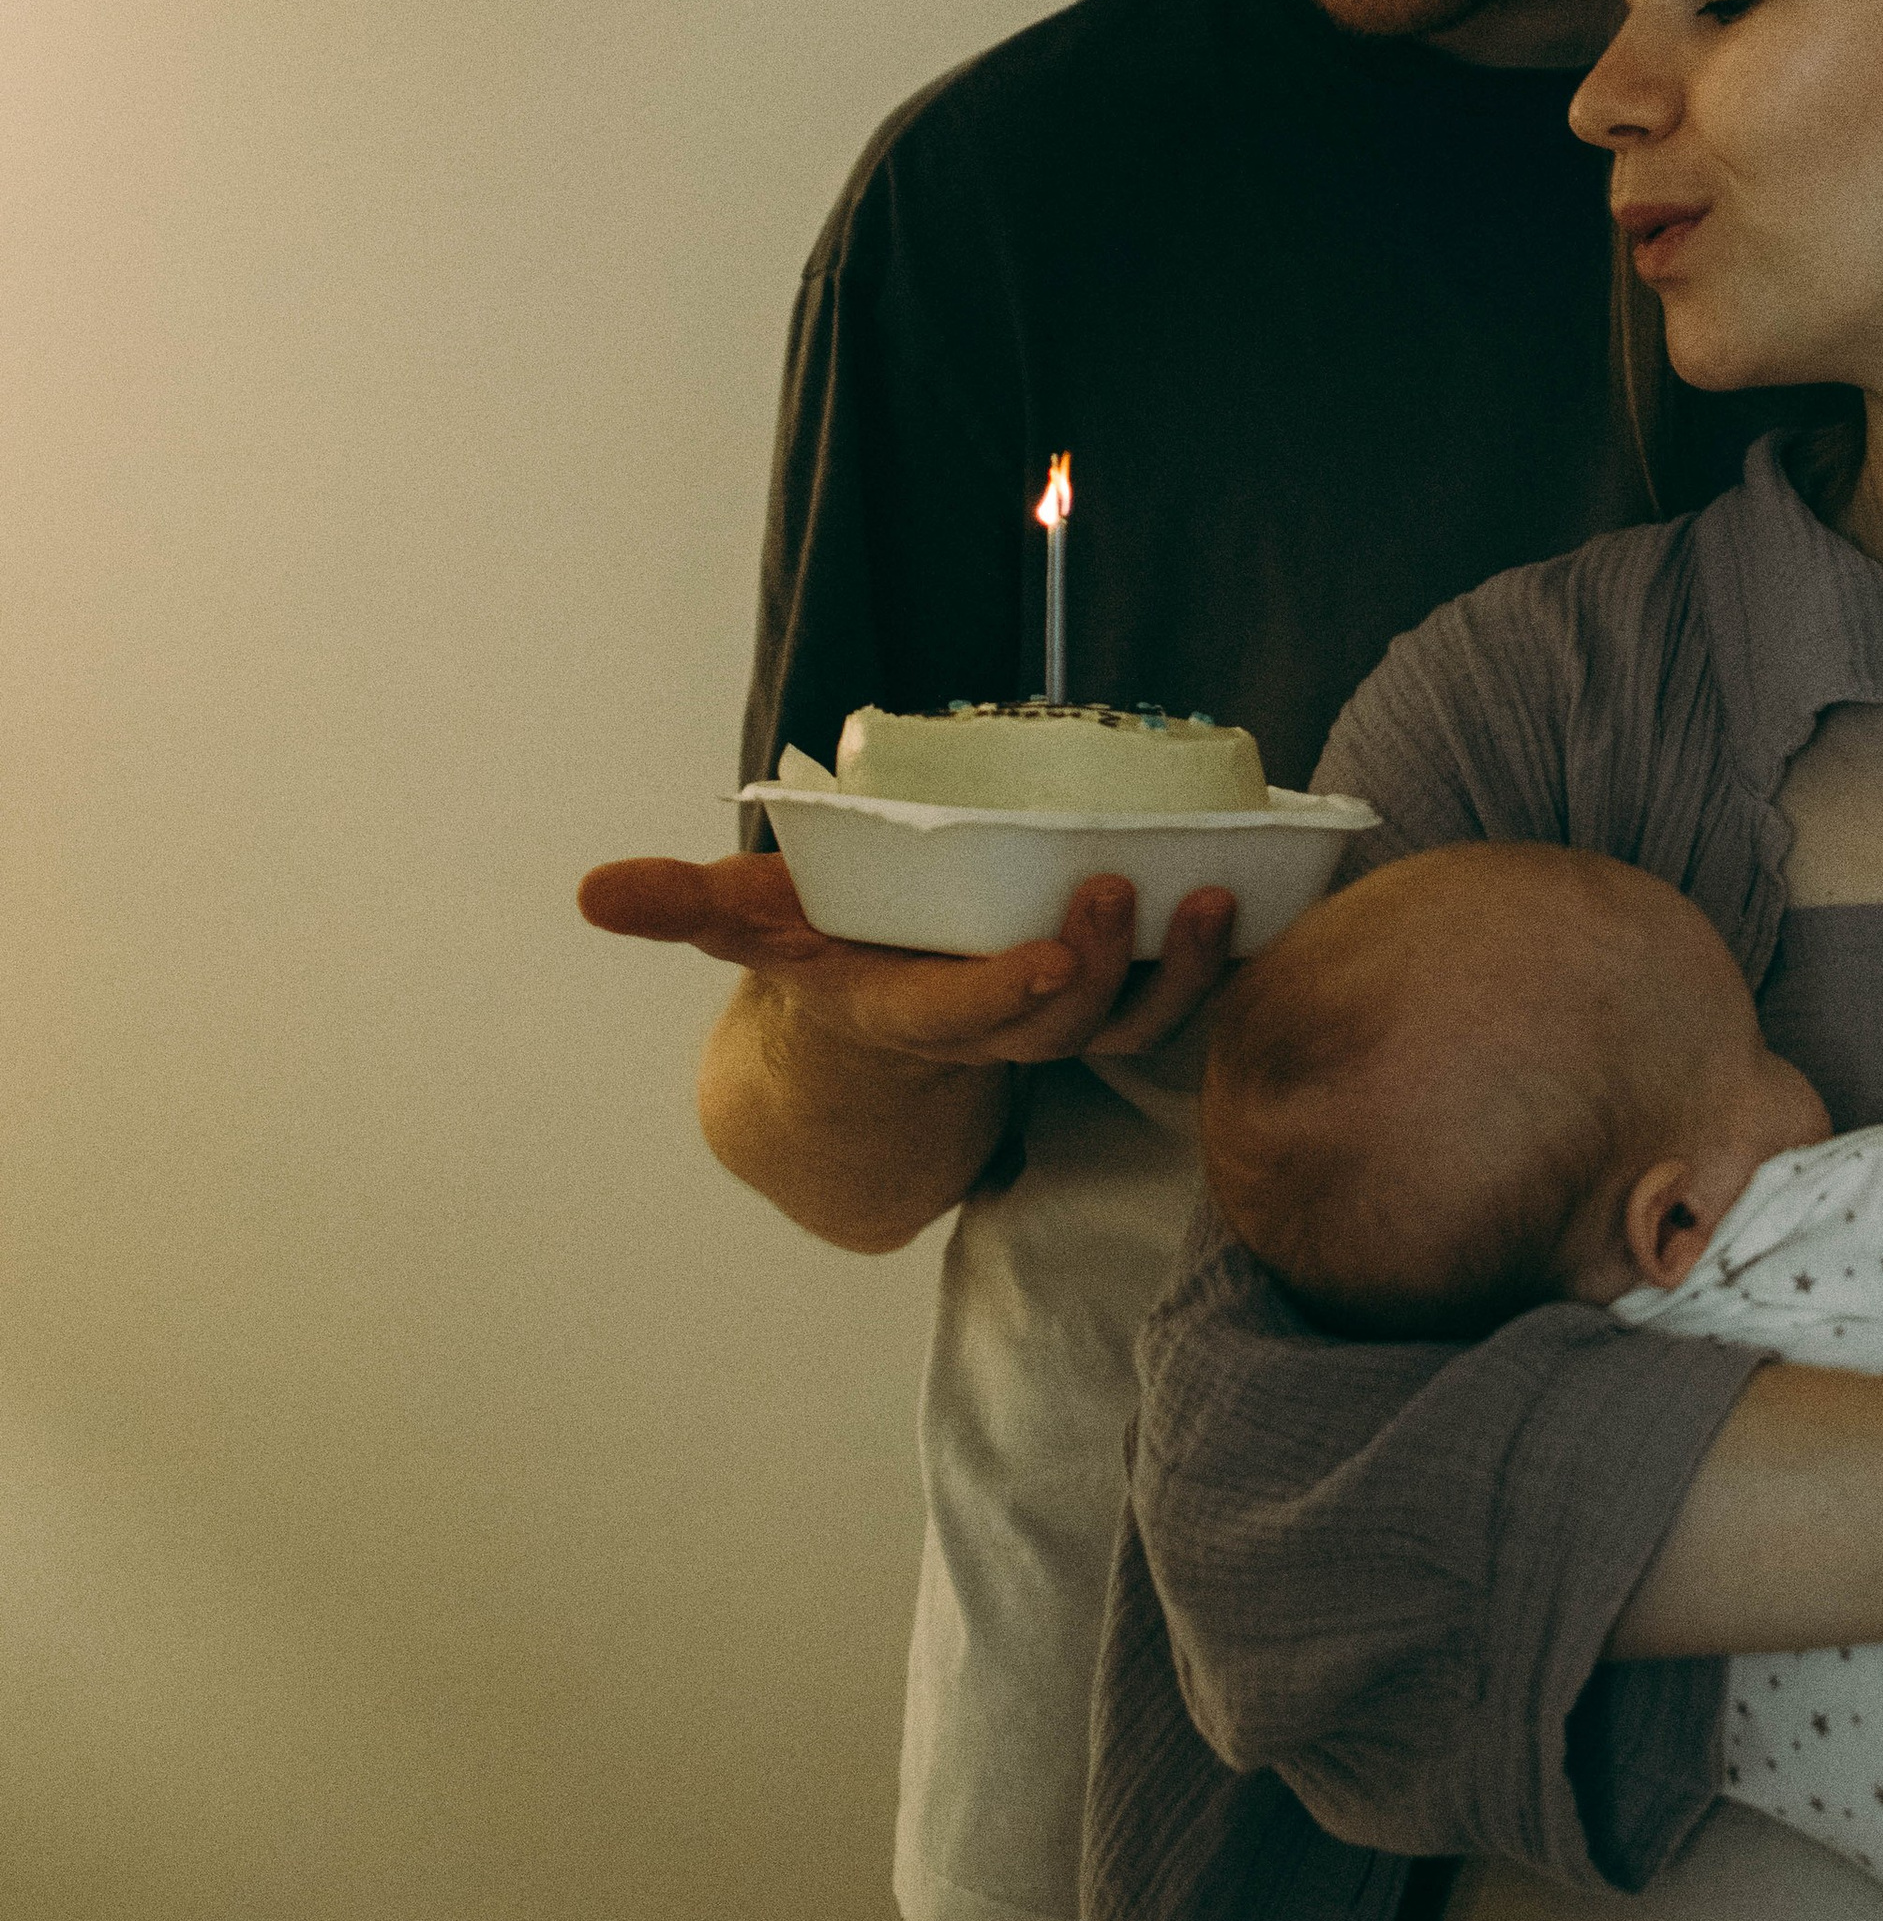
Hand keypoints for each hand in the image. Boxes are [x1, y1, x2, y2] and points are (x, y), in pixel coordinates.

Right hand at [577, 849, 1236, 1068]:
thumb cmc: (820, 948)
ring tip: (1214, 903)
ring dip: (1177, 974)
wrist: (880, 1014)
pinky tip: (1255, 902)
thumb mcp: (749, 921)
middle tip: (1122, 890)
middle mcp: (989, 1030)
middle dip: (1099, 967)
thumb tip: (590, 892)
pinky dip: (1211, 966)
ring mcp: (1055, 1026)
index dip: (1010, 993)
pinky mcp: (1105, 1004)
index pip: (963, 1014)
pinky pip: (1169, 1002)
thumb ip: (683, 904)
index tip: (1052, 945)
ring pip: (1128, 1023)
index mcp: (907, 1010)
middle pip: (1059, 1022)